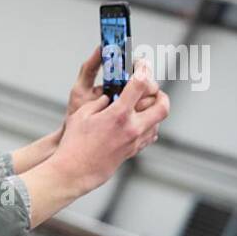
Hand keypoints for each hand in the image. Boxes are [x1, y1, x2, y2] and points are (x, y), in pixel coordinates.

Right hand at [47, 58, 167, 194]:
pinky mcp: (133, 151)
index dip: (143, 69)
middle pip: (162, 105)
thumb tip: (111, 97)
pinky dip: (149, 125)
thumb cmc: (74, 143)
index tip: (142, 64)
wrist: (75, 171)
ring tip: (143, 105)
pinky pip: (150, 135)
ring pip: (159, 121)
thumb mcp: (82, 114)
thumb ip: (100, 101)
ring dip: (155, 110)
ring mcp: (135, 141)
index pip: (140, 84)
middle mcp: (132, 128)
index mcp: (118, 115)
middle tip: (153, 89)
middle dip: (161, 94)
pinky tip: (137, 122)